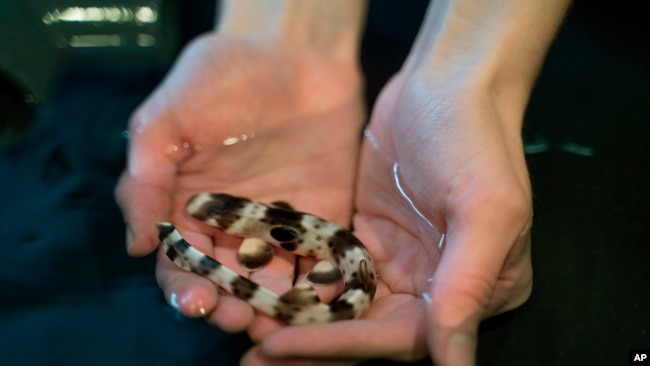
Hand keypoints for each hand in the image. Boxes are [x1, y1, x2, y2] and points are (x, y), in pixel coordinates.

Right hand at [114, 33, 364, 332]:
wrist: (291, 52)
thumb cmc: (218, 78)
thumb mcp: (164, 121)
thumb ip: (143, 181)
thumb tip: (136, 246)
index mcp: (188, 208)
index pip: (178, 261)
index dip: (181, 286)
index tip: (192, 299)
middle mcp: (231, 225)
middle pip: (225, 280)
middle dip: (227, 304)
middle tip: (235, 318)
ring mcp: (278, 224)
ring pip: (270, 280)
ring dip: (270, 306)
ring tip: (274, 323)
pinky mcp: (321, 217)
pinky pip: (319, 259)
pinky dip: (318, 285)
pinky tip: (319, 302)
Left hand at [242, 70, 532, 364]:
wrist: (445, 82)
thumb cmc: (476, 139)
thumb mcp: (486, 209)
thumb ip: (467, 286)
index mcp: (471, 292)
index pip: (402, 336)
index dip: (343, 344)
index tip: (283, 345)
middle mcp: (431, 287)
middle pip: (366, 329)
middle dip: (311, 343)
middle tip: (253, 357)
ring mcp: (396, 262)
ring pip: (342, 305)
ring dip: (298, 320)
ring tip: (245, 331)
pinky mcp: (364, 236)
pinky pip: (328, 268)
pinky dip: (299, 282)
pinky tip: (260, 289)